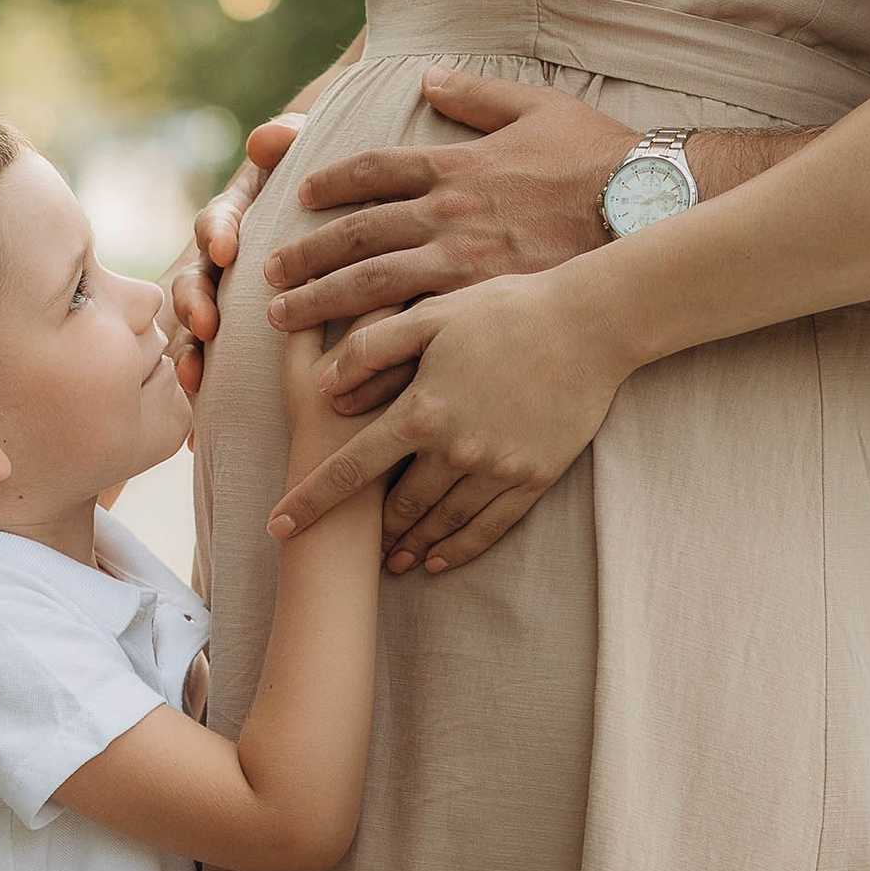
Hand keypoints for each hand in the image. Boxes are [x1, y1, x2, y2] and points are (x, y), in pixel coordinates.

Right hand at [166, 116, 306, 396]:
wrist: (328, 231)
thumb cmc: (320, 188)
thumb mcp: (307, 161)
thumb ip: (288, 145)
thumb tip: (267, 135)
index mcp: (236, 217)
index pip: (217, 220)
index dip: (218, 231)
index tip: (227, 248)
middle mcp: (215, 262)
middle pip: (193, 278)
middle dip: (195, 302)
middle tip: (208, 324)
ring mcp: (215, 302)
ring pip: (191, 329)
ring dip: (188, 353)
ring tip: (193, 382)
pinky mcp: (221, 343)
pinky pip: (205, 368)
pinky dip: (199, 394)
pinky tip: (194, 432)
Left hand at [263, 75, 633, 396]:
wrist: (646, 209)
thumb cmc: (600, 155)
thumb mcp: (537, 107)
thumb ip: (478, 94)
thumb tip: (430, 77)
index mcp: (455, 165)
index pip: (373, 170)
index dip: (331, 182)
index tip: (301, 195)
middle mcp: (447, 215)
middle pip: (356, 236)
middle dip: (306, 255)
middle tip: (268, 275)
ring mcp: (462, 264)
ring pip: (371, 286)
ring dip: (320, 302)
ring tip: (282, 320)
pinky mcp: (484, 307)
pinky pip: (416, 331)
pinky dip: (376, 350)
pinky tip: (349, 368)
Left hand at [267, 268, 631, 574]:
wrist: (590, 324)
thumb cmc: (507, 310)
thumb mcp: (431, 315)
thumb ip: (371, 348)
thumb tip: (323, 385)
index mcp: (422, 409)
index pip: (350, 469)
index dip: (310, 501)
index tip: (280, 527)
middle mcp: (455, 449)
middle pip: (398, 506)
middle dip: (369, 531)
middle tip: (349, 548)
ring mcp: (497, 468)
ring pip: (440, 522)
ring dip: (411, 546)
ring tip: (392, 561)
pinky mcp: (534, 478)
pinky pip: (489, 528)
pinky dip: (459, 549)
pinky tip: (440, 560)